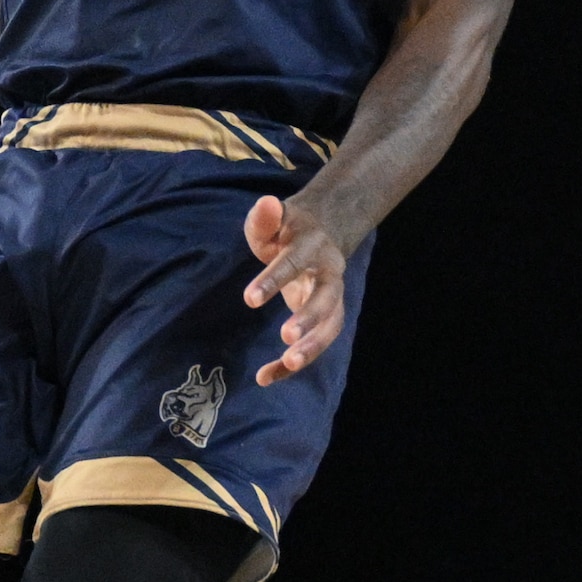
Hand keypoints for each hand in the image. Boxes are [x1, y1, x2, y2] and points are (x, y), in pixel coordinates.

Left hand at [242, 196, 356, 384]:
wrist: (322, 233)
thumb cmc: (288, 229)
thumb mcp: (274, 219)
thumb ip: (265, 217)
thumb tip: (266, 204)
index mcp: (313, 246)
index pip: (294, 262)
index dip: (273, 280)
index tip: (249, 299)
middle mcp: (329, 275)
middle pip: (327, 299)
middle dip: (309, 318)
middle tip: (286, 338)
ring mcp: (331, 299)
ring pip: (331, 326)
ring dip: (313, 347)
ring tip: (288, 364)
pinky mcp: (325, 320)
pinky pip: (315, 345)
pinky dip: (293, 364)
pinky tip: (266, 377)